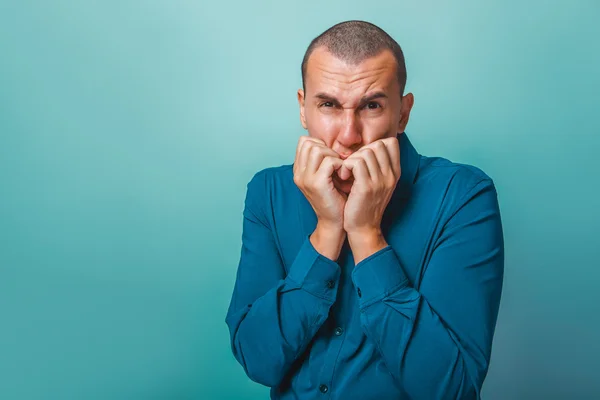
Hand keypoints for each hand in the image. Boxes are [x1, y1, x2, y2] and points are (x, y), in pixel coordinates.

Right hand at [293, 136, 346, 259]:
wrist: (334, 222)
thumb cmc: (335, 198)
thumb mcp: (325, 176)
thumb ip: (322, 160)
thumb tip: (330, 142)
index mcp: (298, 171)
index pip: (303, 141)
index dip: (320, 143)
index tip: (331, 157)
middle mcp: (298, 173)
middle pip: (309, 143)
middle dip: (327, 148)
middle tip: (337, 163)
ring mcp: (305, 178)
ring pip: (318, 149)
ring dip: (334, 155)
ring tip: (340, 169)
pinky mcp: (317, 183)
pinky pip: (329, 161)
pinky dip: (340, 164)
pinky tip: (344, 175)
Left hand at [339, 137, 400, 262]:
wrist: (363, 229)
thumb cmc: (365, 204)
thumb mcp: (377, 183)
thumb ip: (377, 166)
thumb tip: (366, 146)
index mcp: (394, 173)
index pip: (390, 143)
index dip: (374, 144)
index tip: (362, 158)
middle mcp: (390, 176)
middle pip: (377, 145)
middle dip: (360, 151)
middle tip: (351, 166)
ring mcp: (380, 181)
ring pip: (365, 152)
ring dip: (351, 160)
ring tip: (346, 173)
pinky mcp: (366, 187)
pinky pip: (355, 163)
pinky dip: (345, 166)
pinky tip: (343, 177)